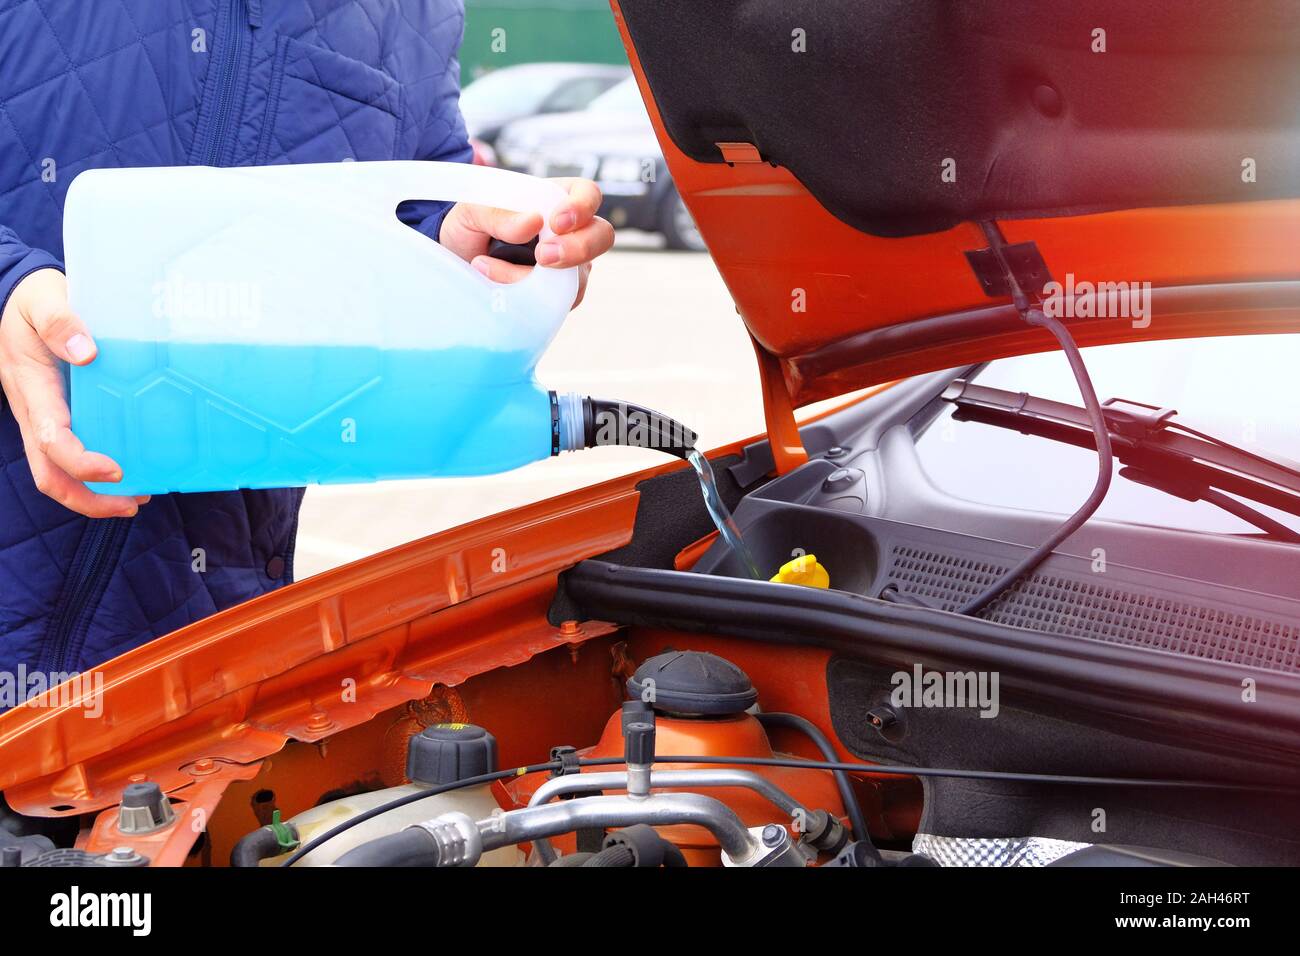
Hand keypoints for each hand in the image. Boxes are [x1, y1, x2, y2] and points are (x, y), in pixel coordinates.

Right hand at [0, 268, 147, 516]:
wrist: (19, 298)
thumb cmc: (34, 300)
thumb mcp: (43, 300)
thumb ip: (60, 322)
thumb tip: (87, 352)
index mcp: (33, 389)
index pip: (51, 441)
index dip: (81, 462)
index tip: (116, 469)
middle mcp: (35, 412)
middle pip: (50, 474)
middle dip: (88, 499)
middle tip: (133, 504)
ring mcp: (43, 418)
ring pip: (58, 473)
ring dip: (93, 495)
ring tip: (137, 498)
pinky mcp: (57, 416)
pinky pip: (69, 455)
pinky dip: (96, 474)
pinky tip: (132, 472)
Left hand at [438, 178, 613, 307]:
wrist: (456, 262)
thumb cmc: (469, 227)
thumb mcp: (472, 211)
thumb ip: (499, 213)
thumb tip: (533, 222)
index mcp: (556, 200)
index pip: (588, 195)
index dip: (581, 207)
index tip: (555, 222)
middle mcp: (570, 234)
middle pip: (601, 236)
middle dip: (578, 248)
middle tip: (543, 256)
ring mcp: (568, 268)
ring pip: (580, 277)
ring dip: (539, 278)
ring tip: (487, 266)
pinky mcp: (556, 297)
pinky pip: (556, 302)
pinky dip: (525, 296)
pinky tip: (493, 284)